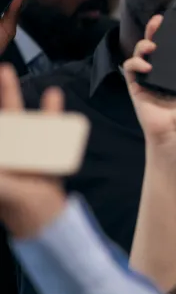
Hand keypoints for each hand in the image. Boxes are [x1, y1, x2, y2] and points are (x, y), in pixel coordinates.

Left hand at [0, 65, 67, 237]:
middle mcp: (8, 149)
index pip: (0, 129)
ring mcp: (26, 149)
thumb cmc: (16, 206)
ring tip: (6, 73)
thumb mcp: (5, 187)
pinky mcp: (47, 151)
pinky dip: (50, 111)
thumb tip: (5, 163)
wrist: (45, 220)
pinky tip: (52, 95)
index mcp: (1, 157)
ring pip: (18, 115)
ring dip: (11, 94)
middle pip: (1, 116)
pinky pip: (49, 128)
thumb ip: (4, 178)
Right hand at [123, 15, 175, 145]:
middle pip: (155, 44)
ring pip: (140, 53)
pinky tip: (146, 66)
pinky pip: (130, 68)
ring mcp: (148, 77)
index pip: (175, 45)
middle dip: (154, 30)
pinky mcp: (136, 86)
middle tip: (158, 20)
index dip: (173, 32)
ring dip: (143, 44)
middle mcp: (163, 70)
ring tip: (152, 46)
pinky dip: (135, 63)